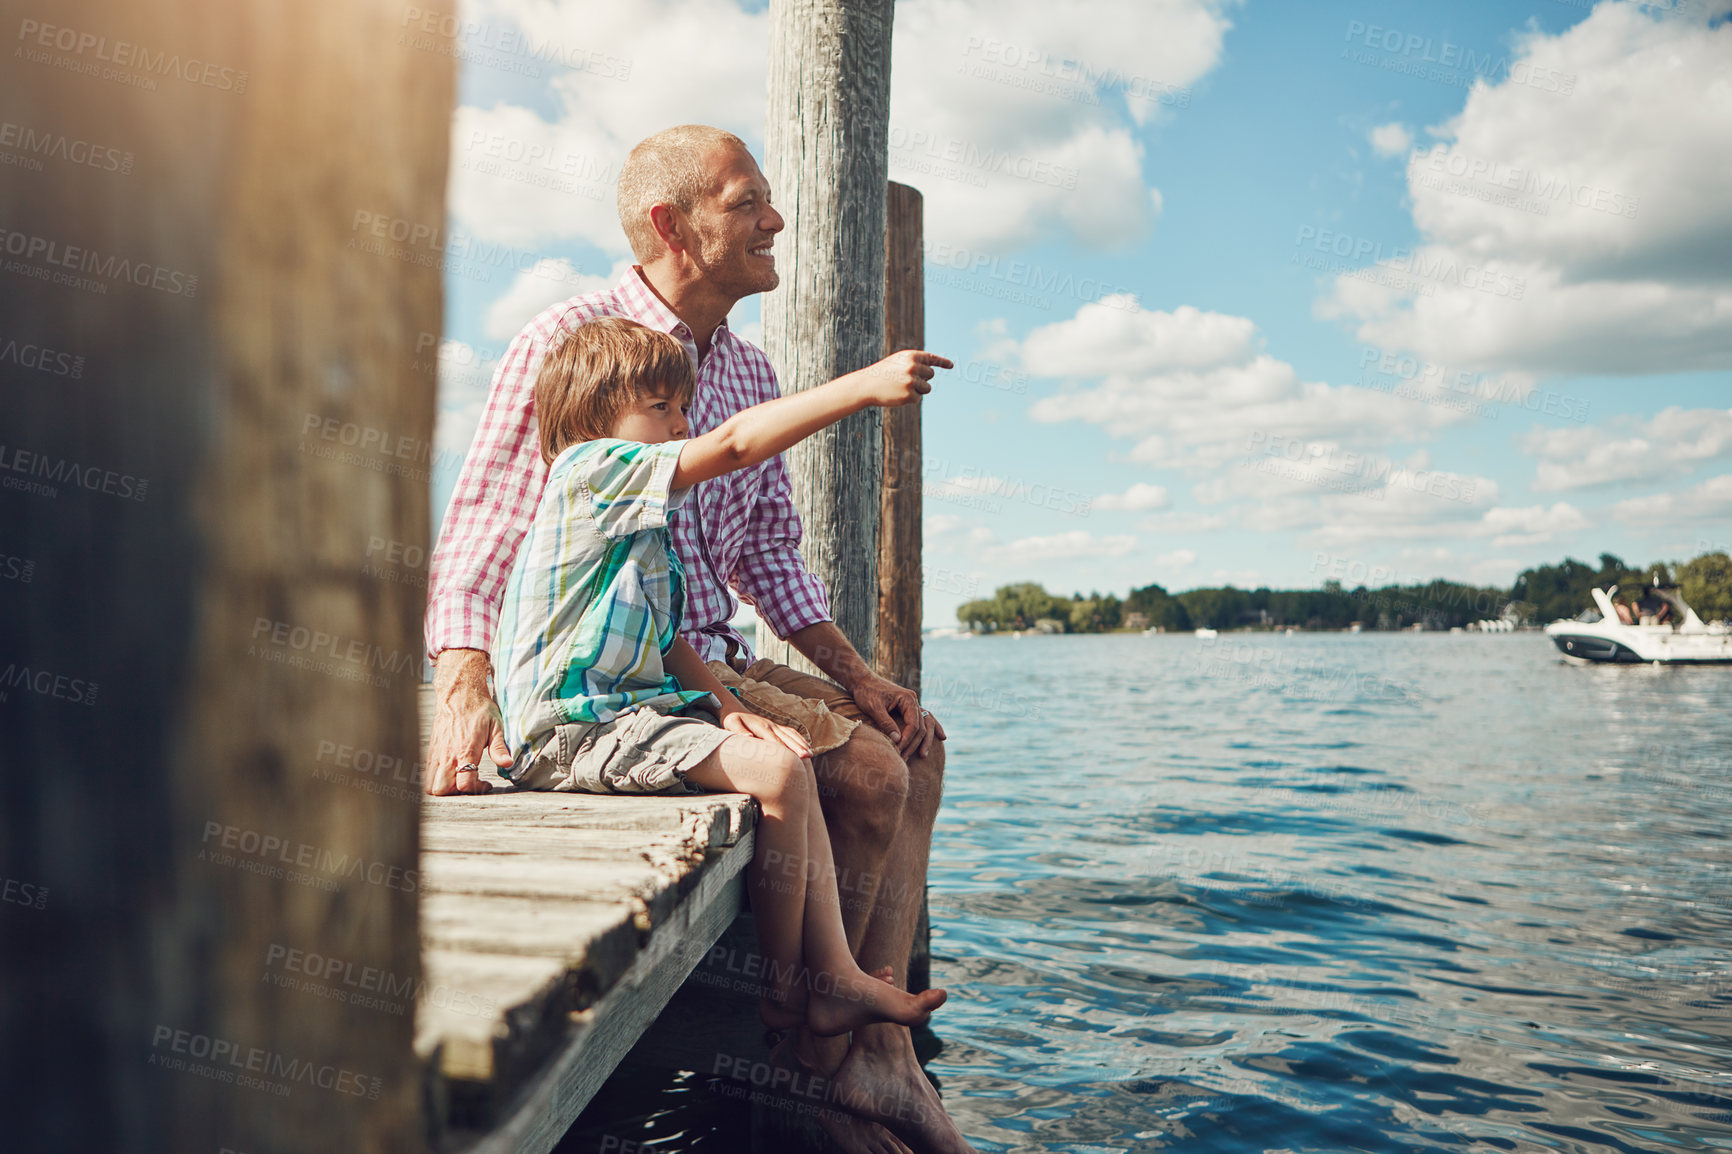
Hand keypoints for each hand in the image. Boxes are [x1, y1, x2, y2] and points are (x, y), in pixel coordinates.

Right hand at [426, 649, 511, 795]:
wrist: (458, 693)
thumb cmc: (478, 709)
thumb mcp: (496, 726)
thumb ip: (499, 748)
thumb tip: (507, 764)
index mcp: (465, 749)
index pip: (464, 782)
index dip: (476, 788)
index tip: (486, 783)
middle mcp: (447, 754)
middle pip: (442, 789)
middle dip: (457, 794)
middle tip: (471, 783)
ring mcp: (437, 753)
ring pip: (431, 785)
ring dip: (446, 789)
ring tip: (461, 779)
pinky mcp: (431, 751)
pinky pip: (428, 775)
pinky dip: (437, 780)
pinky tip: (453, 772)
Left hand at [722, 709, 813, 759]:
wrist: (736, 712)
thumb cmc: (733, 721)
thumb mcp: (731, 723)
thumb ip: (738, 730)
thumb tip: (748, 736)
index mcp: (761, 726)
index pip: (774, 739)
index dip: (783, 748)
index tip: (790, 758)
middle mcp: (771, 725)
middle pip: (786, 737)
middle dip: (797, 747)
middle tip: (806, 756)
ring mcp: (775, 726)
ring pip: (791, 735)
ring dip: (801, 743)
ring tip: (810, 754)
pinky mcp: (777, 727)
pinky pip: (791, 732)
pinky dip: (800, 739)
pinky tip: (807, 747)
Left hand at [849, 670, 944, 760]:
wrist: (862, 680)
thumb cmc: (866, 692)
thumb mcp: (874, 707)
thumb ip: (886, 722)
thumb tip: (898, 740)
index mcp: (907, 699)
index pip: (913, 724)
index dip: (907, 740)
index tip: (898, 751)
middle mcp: (913, 701)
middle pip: (920, 727)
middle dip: (913, 744)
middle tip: (903, 759)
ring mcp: (912, 704)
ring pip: (925, 725)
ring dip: (925, 741)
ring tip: (923, 756)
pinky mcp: (908, 708)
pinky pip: (923, 720)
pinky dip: (932, 729)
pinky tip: (941, 738)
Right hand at [851, 349, 952, 407]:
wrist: (866, 385)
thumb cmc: (883, 373)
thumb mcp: (898, 363)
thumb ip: (915, 363)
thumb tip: (932, 370)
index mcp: (910, 356)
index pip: (931, 359)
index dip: (942, 362)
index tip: (951, 365)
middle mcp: (913, 367)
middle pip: (931, 375)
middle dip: (922, 378)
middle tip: (906, 380)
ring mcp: (911, 381)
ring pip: (927, 388)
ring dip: (918, 389)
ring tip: (901, 387)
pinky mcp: (909, 395)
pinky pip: (918, 398)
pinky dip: (910, 398)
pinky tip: (898, 395)